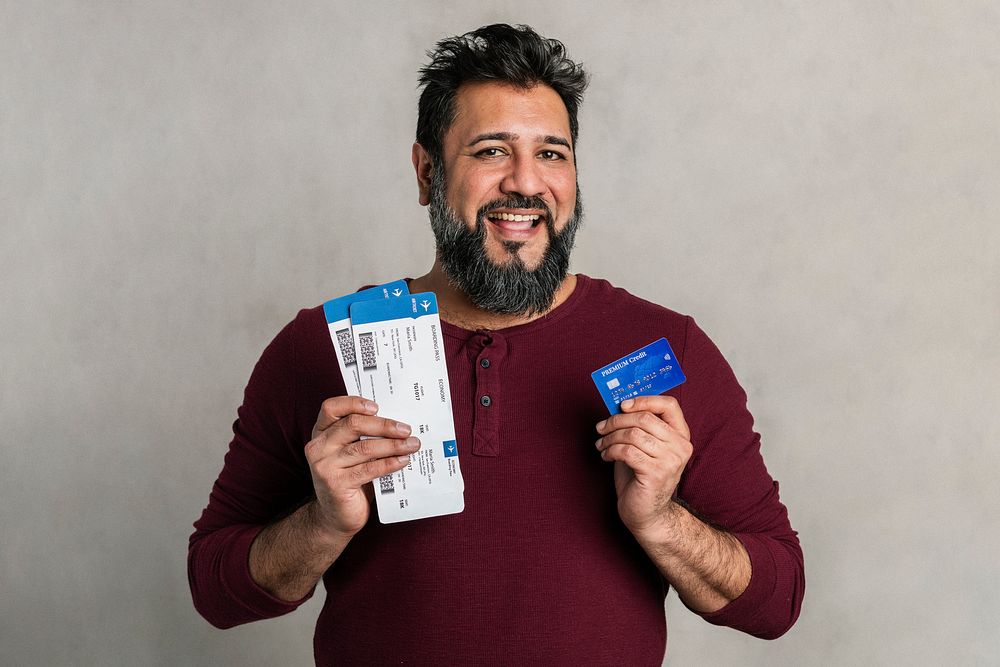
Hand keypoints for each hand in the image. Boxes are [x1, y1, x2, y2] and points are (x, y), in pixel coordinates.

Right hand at [304, 396, 418, 537]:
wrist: (335, 517)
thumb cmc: (349, 479)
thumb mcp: (351, 454)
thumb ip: (363, 437)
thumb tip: (398, 424)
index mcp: (321, 433)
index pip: (331, 408)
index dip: (354, 403)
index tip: (377, 407)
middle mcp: (318, 447)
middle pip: (353, 425)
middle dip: (384, 425)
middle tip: (406, 429)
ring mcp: (325, 466)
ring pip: (364, 448)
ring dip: (393, 445)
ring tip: (411, 445)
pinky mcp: (336, 484)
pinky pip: (369, 469)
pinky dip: (389, 463)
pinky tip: (403, 461)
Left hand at [595, 395, 692, 533]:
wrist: (647, 513)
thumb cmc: (642, 477)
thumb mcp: (643, 446)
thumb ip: (638, 426)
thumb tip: (617, 405)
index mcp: (680, 435)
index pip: (669, 405)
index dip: (644, 400)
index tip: (622, 405)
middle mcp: (680, 446)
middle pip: (645, 418)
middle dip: (617, 420)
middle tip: (601, 427)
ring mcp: (671, 461)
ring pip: (633, 434)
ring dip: (610, 437)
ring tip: (602, 445)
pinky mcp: (656, 474)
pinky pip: (627, 451)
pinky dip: (611, 451)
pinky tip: (606, 456)